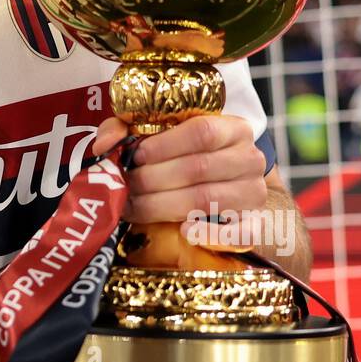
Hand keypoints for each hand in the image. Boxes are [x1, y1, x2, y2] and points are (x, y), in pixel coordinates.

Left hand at [90, 113, 267, 234]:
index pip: (202, 131)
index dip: (164, 145)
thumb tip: (106, 145)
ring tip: (133, 207)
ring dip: (162, 205)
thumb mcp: (158, 135)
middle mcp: (250, 158)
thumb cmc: (187, 157)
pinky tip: (184, 230)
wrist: (229, 188)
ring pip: (205, 198)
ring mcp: (254, 192)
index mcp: (232, 128)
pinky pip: (238, 233)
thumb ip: (127, 129)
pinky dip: (209, 233)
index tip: (135, 156)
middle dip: (152, 179)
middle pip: (197, 167)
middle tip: (124, 187)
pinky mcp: (254, 224)